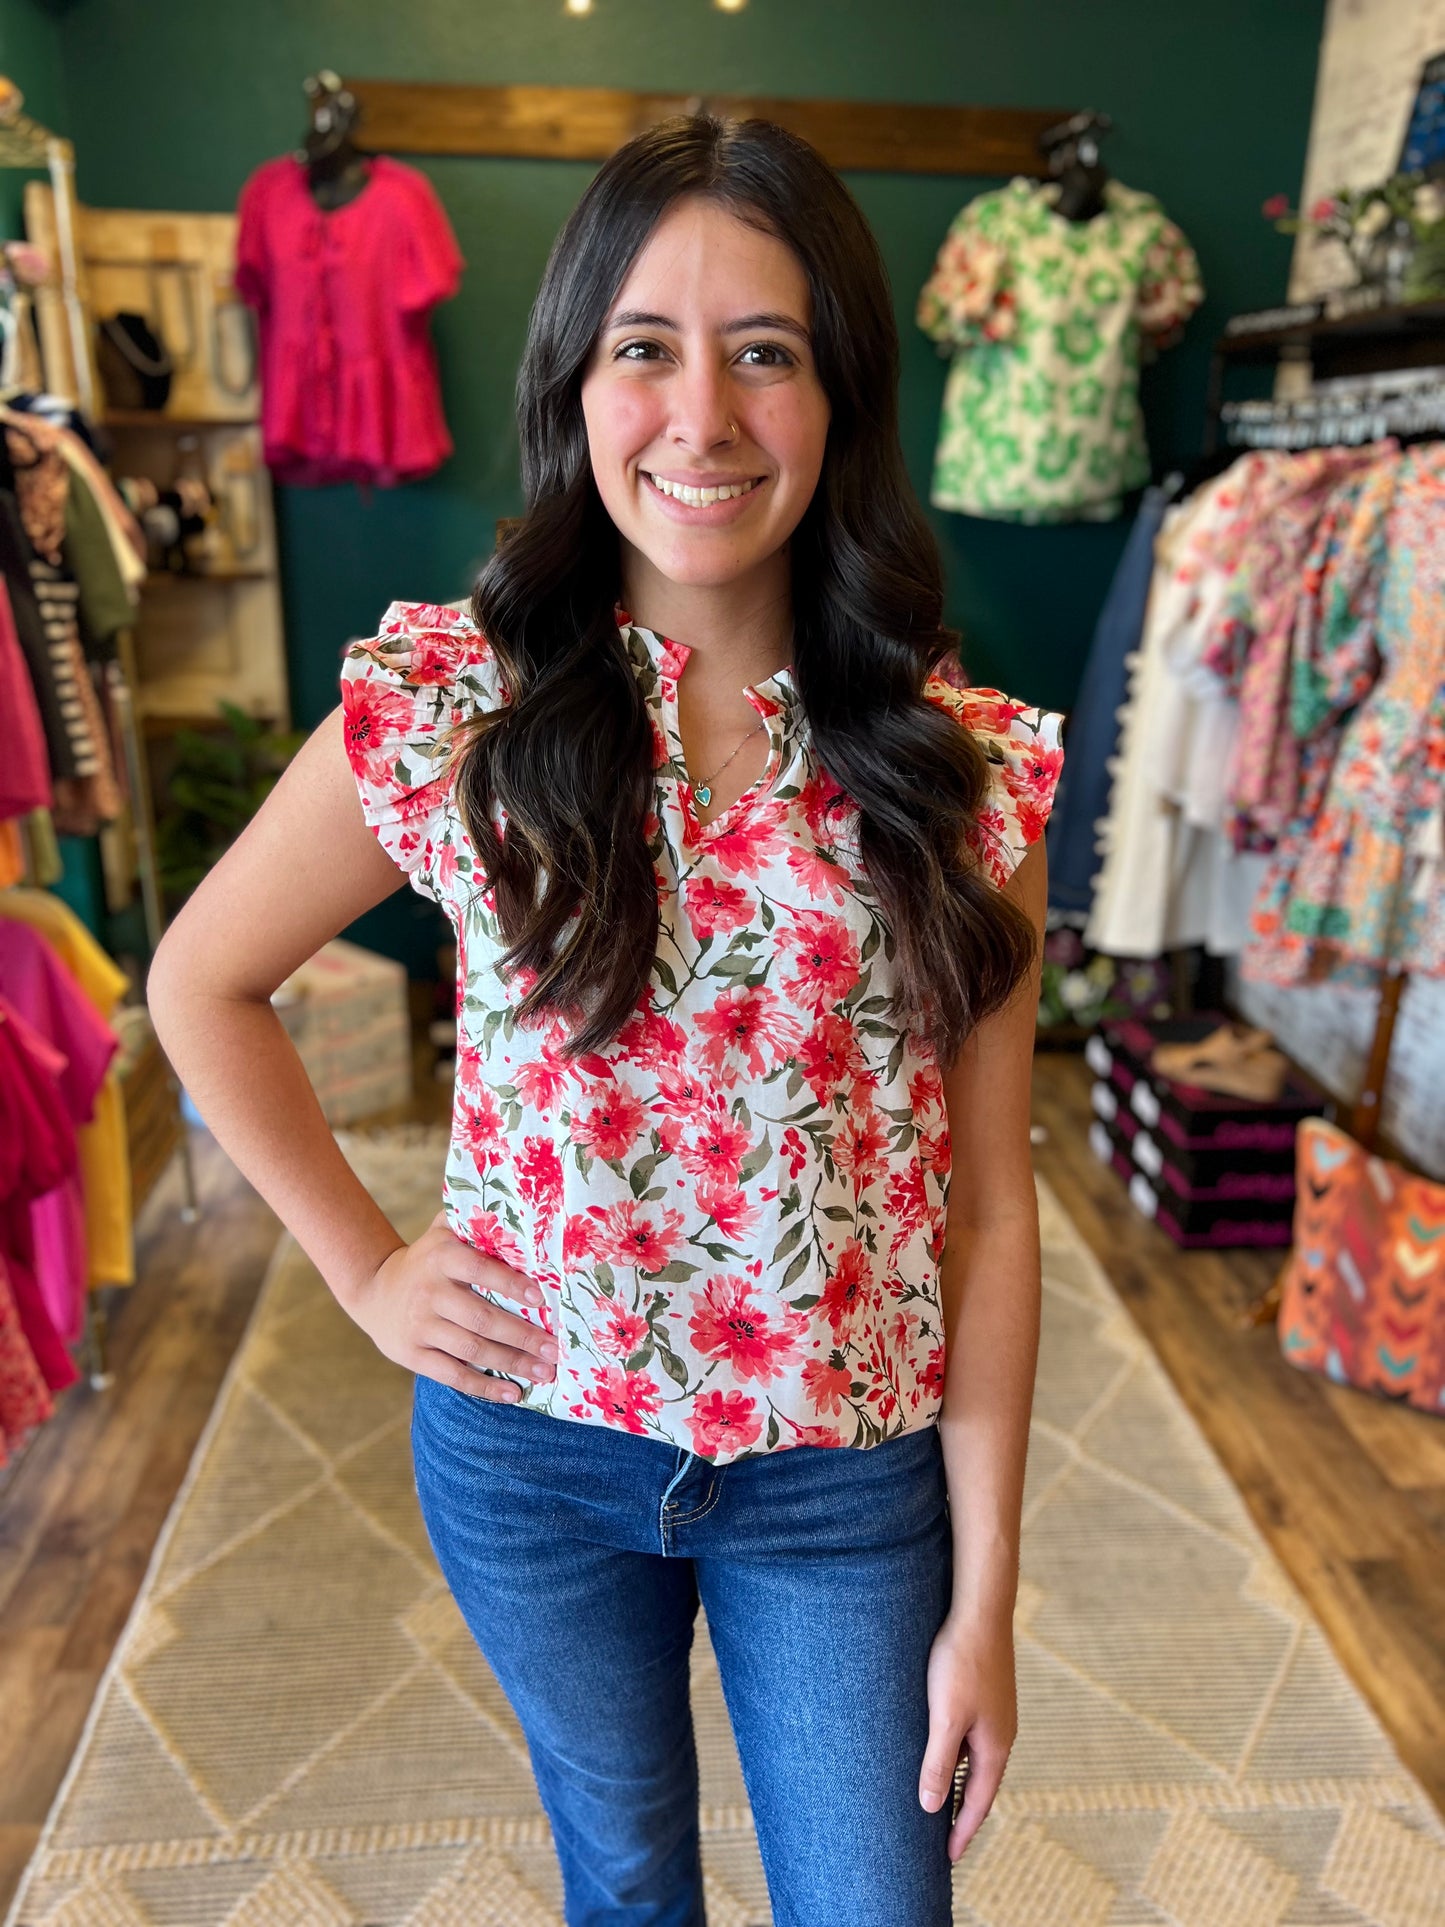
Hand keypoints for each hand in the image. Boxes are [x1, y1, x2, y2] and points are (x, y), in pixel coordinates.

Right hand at [345, 1209, 556, 1400]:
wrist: (373, 1290)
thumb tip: (521, 1211)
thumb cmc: (427, 1259)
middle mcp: (430, 1292)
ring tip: (544, 1373)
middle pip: (481, 1318)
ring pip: (471, 1349)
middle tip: (555, 1349)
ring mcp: (420, 1326)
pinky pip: (452, 1374)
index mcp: (442, 1257)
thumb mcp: (442, 1233)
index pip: (480, 1270)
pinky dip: (483, 1386)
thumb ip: (473, 1222)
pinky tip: (512, 1393)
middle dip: (522, 1336)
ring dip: (511, 1363)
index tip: (542, 1299)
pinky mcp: (412, 1355)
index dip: (511, 1284)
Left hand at [918, 1605, 1017, 1860]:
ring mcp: (996, 1713)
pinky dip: (959, 1755)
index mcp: (994, 1747)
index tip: (948, 1859)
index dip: (961, 1831)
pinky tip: (943, 1750)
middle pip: (981, 1785)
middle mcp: (1001, 1734)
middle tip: (945, 1840)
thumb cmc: (961, 1662)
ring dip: (960, 1783)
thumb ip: (939, 1763)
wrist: (980, 1610)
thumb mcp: (945, 1717)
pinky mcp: (987, 1694)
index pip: (978, 1802)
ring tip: (941, 1801)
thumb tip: (931, 1808)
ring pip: (976, 1760)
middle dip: (963, 1813)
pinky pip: (973, 1738)